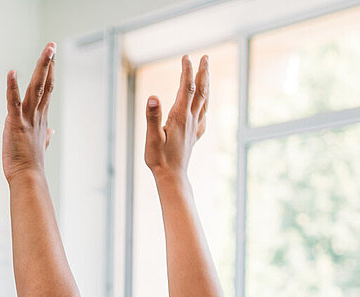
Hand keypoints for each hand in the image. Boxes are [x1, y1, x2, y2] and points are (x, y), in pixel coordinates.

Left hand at [3, 43, 55, 181]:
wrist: (28, 178)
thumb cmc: (31, 165)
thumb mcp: (40, 147)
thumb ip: (46, 136)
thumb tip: (52, 133)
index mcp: (41, 119)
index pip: (47, 91)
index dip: (49, 73)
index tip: (52, 58)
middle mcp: (37, 115)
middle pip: (45, 84)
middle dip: (48, 63)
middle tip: (52, 45)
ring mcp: (27, 118)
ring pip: (35, 88)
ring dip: (41, 67)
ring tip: (47, 50)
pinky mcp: (14, 124)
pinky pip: (13, 102)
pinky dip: (12, 87)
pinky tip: (12, 72)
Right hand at [145, 55, 208, 179]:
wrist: (172, 177)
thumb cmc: (159, 159)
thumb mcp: (152, 138)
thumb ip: (152, 116)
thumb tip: (153, 97)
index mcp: (180, 117)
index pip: (186, 88)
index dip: (187, 71)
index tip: (187, 57)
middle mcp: (191, 119)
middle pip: (200, 91)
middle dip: (203, 73)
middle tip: (205, 57)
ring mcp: (194, 127)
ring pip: (204, 101)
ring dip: (207, 85)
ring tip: (207, 73)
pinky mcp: (194, 135)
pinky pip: (204, 115)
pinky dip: (205, 104)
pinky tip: (204, 105)